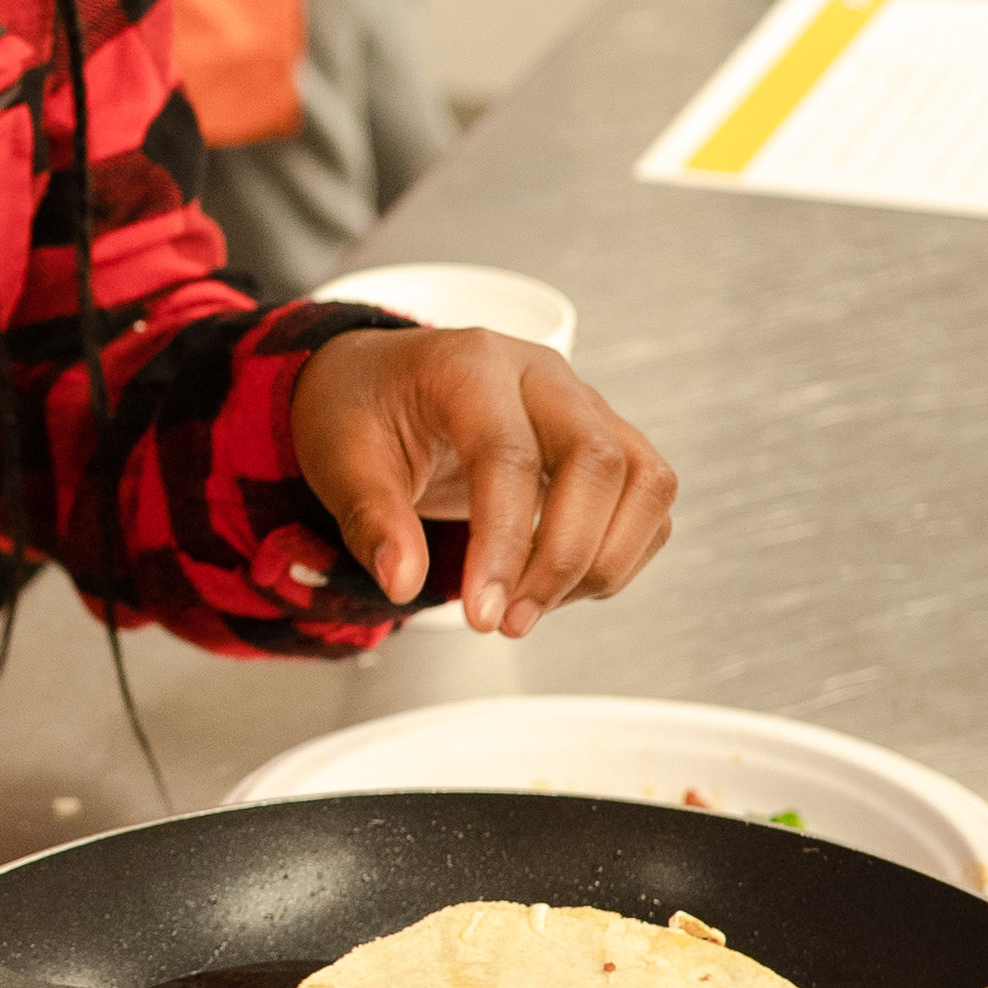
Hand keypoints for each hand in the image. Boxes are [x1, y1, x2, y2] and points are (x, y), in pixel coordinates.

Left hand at [288, 325, 675, 636]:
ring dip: (603, 562)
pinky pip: (647, 500)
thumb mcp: (340, 461)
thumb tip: (402, 582)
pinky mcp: (606, 439)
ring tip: (531, 607)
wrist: (380, 383)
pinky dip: (616, 555)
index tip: (482, 615)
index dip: (503, 544)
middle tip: (509, 621)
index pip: (509, 457)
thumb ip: (372, 520)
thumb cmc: (362, 413)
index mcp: (471, 366)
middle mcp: (542, 375)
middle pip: (598, 463)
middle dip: (563, 559)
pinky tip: (554, 585)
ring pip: (645, 480)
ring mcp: (583, 404)